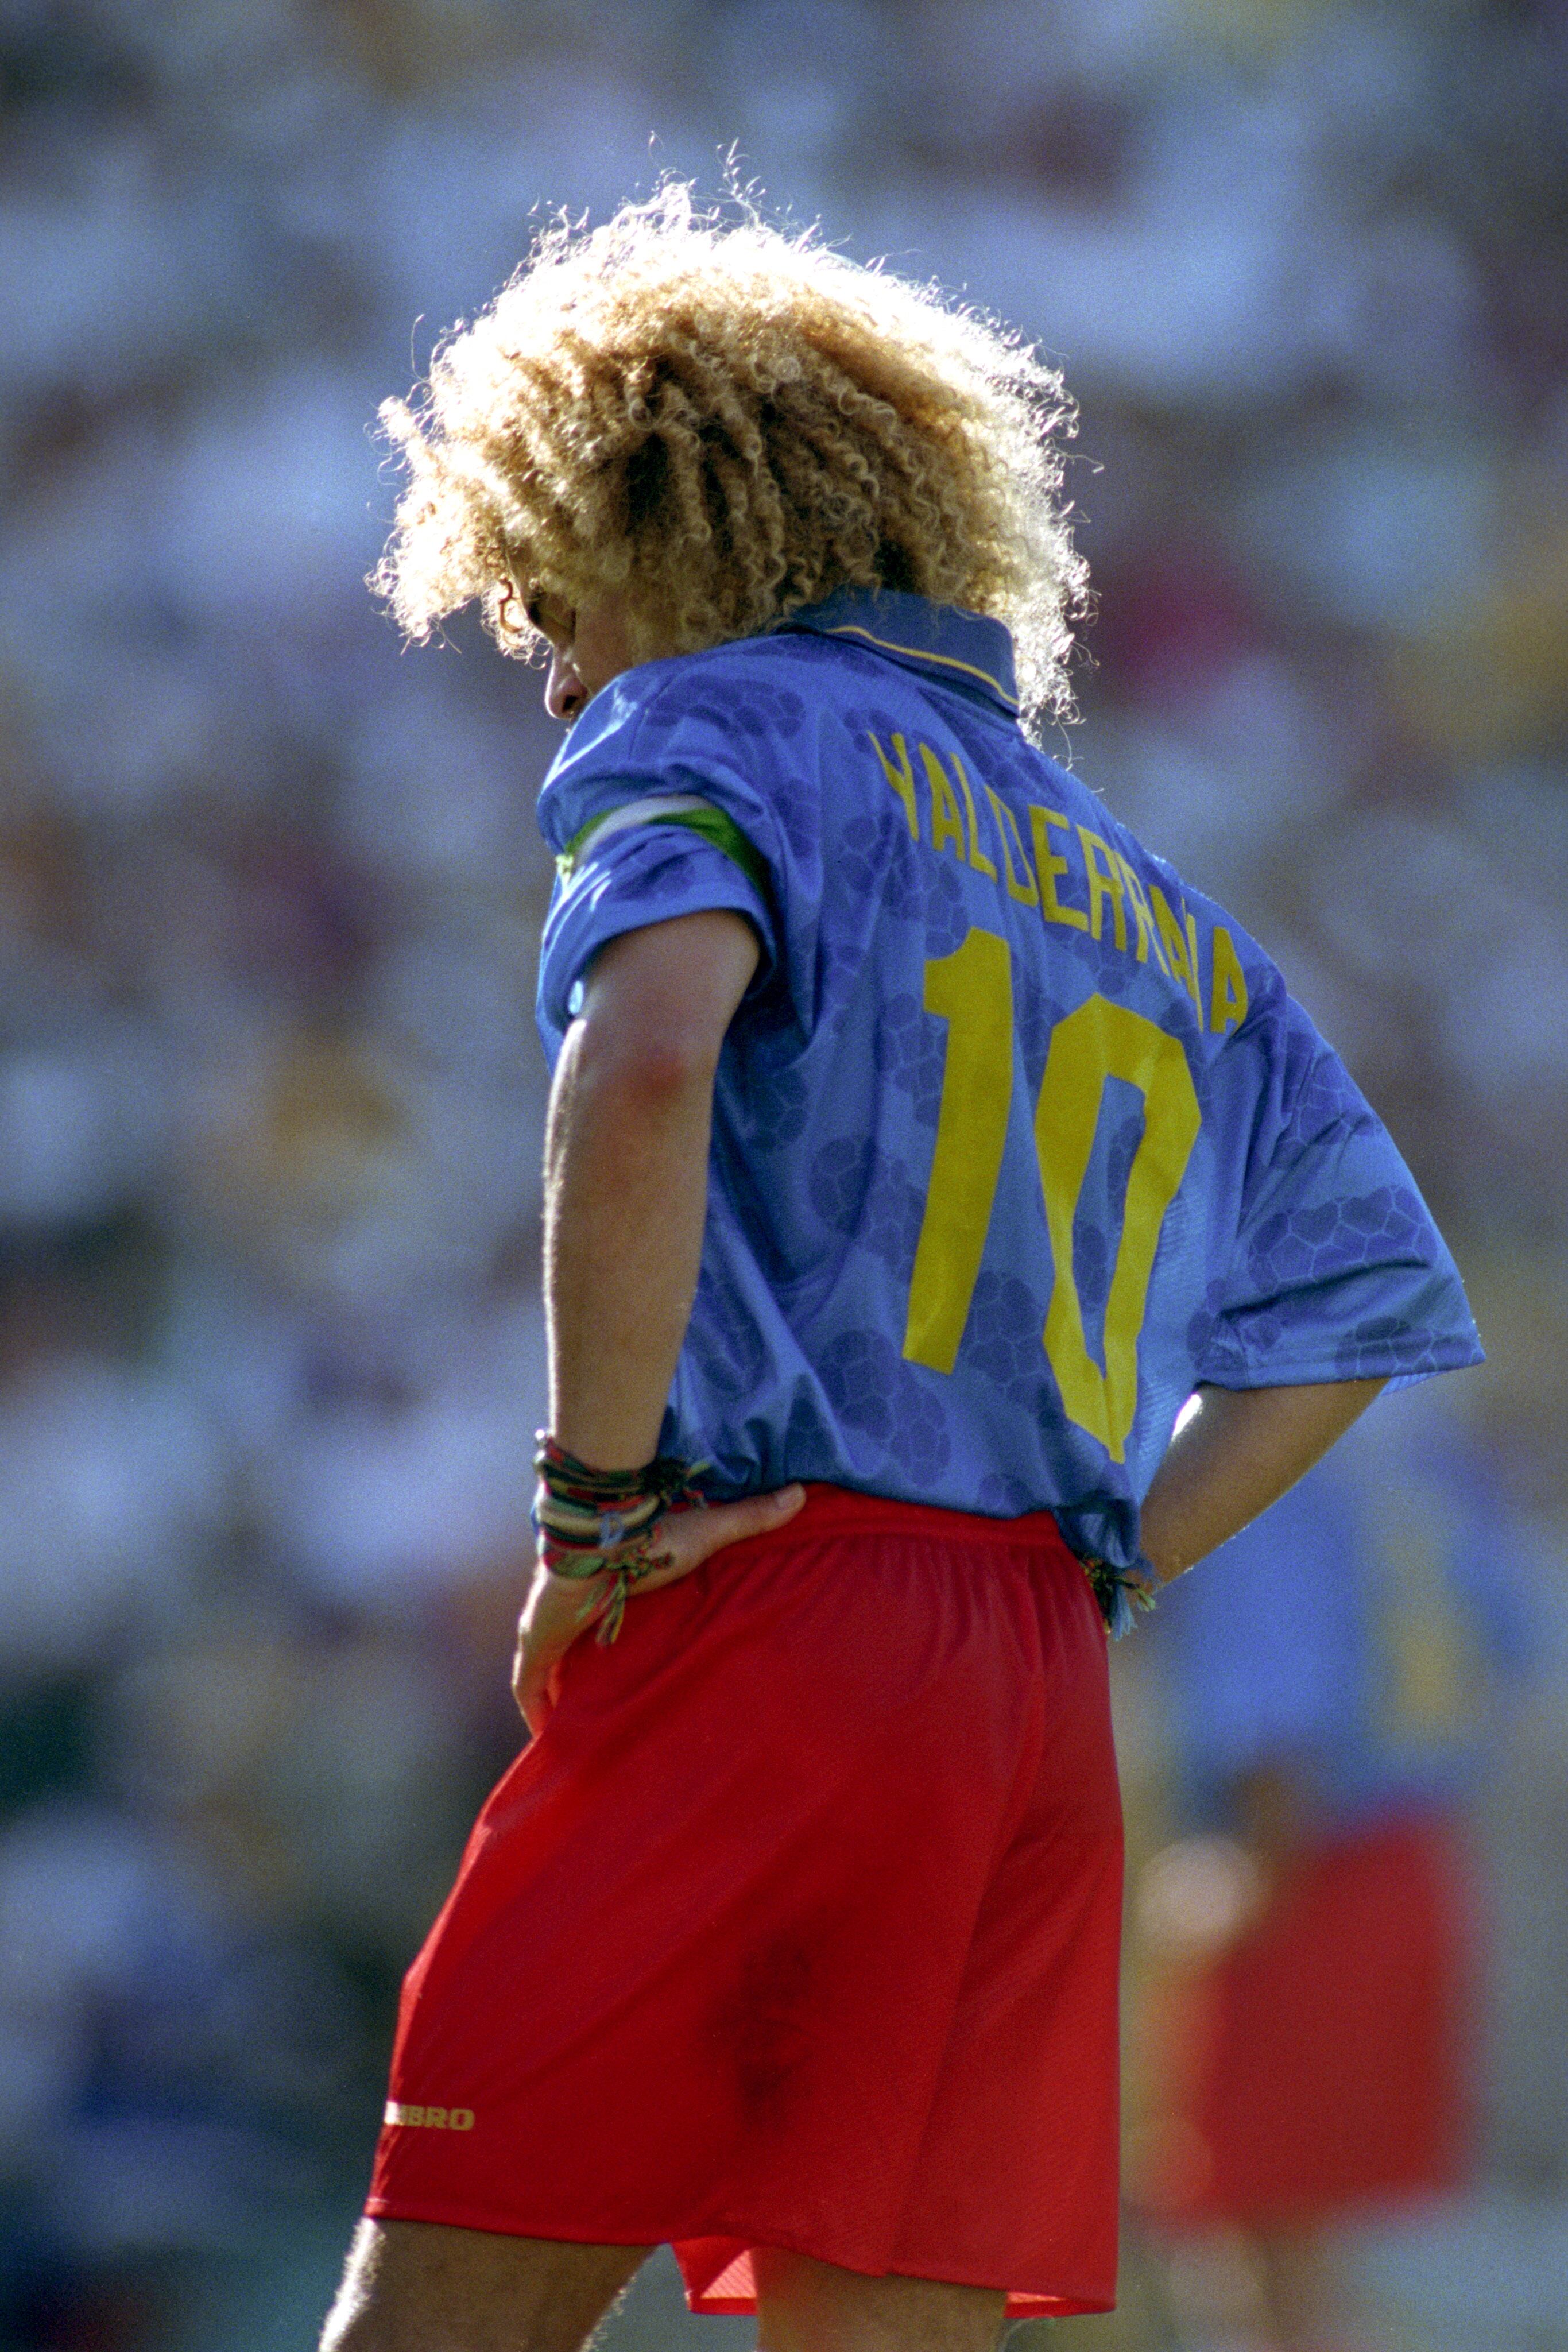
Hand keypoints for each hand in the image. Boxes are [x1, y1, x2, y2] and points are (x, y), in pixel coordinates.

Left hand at [512, 1483, 804, 1732]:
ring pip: (549, 1672)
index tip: (630, 1668)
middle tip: (608, 1713)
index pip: (607, 1622)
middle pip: (575, 1651)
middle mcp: (573, 1610)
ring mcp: (549, 1628)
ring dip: (559, 1697)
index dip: (614, 1644)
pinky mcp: (535, 1643)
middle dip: (584, 1678)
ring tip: (580, 1735)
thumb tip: (801, 1494)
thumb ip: (749, 1519)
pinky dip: (535, 1709)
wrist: (599, 1537)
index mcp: (607, 1589)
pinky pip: (528, 1686)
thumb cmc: (647, 1536)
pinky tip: (547, 1737)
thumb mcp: (707, 1534)